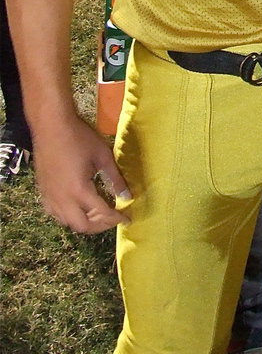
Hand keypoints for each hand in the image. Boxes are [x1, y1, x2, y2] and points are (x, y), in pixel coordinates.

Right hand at [33, 114, 131, 234]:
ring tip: (98, 214)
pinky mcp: (43, 192)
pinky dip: (69, 217)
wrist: (51, 126)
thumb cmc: (80, 137)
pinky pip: (55, 214)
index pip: (102, 213)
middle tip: (113, 218)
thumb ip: (116, 179)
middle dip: (101, 226)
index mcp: (80, 190)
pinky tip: (78, 208)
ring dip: (85, 222)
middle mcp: (62, 199)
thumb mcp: (103, 156)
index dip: (116, 218)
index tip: (127, 219)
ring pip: (67, 222)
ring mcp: (50, 197)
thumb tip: (128, 196)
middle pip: (82, 226)